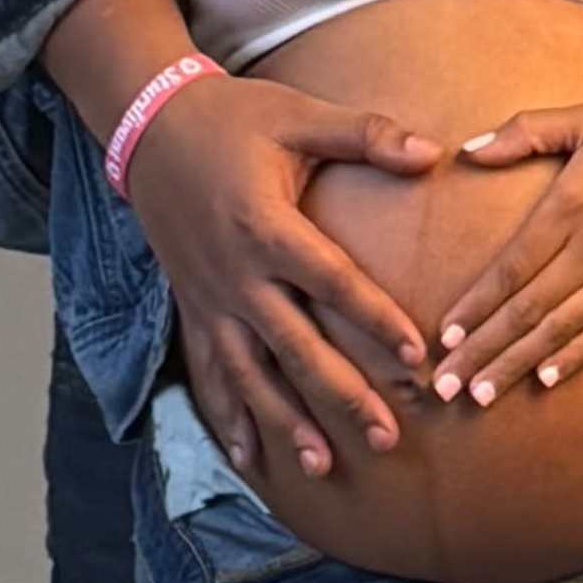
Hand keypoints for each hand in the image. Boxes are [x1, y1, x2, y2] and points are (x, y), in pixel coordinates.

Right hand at [119, 70, 445, 483]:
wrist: (149, 126)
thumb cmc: (233, 119)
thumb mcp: (298, 116)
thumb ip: (366, 135)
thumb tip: (433, 153)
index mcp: (266, 225)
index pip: (331, 282)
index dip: (375, 319)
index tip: (415, 356)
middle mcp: (236, 273)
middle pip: (294, 346)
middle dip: (340, 396)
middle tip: (385, 437)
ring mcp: (210, 298)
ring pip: (250, 374)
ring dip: (285, 422)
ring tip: (322, 465)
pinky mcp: (192, 309)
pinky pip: (209, 373)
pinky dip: (228, 417)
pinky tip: (250, 458)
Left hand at [437, 104, 582, 399]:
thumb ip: (524, 131)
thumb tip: (469, 151)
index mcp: (569, 208)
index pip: (511, 268)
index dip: (475, 306)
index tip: (445, 335)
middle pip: (526, 311)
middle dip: (482, 351)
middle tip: (444, 385)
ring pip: (559, 331)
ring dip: (516, 366)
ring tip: (481, 395)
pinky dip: (572, 359)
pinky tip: (543, 381)